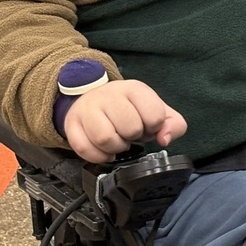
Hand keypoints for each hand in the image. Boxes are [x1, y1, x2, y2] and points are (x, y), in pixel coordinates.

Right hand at [63, 80, 187, 162]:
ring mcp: (87, 109)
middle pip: (129, 128)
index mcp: (134, 89)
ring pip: (104, 139)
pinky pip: (83, 148)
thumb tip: (164, 139)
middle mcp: (109, 95)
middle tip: (131, 134)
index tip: (148, 125)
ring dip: (116, 147)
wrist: (96, 99)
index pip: (154, 115)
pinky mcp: (71, 124)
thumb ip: (173, 125)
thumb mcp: (158, 111)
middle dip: (134, 137)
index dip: (154, 127)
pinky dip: (98, 156)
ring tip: (119, 141)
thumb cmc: (131, 108)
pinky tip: (106, 151)